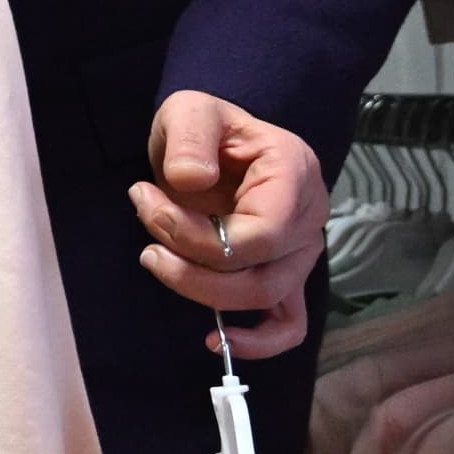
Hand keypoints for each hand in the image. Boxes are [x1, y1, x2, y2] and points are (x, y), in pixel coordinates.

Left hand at [138, 90, 326, 357]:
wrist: (217, 140)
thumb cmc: (208, 127)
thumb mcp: (190, 112)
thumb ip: (190, 138)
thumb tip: (191, 180)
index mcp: (293, 174)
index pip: (263, 234)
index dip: (201, 237)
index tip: (148, 202)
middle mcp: (308, 220)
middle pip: (261, 275)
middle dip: (191, 265)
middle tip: (145, 237)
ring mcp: (300, 253)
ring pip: (265, 298)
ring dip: (201, 289)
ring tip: (153, 257)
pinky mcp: (284, 274)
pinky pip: (289, 323)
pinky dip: (259, 341)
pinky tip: (214, 339)